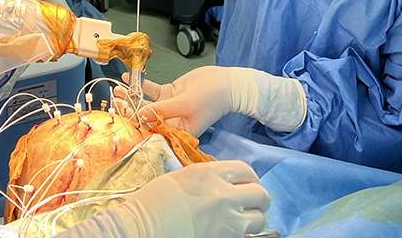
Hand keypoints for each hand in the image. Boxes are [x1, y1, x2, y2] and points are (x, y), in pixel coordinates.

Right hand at [119, 160, 269, 237]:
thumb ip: (207, 179)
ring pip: (258, 219)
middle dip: (258, 200)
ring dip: (252, 220)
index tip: (248, 186)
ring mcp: (227, 219)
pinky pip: (247, 236)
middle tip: (250, 206)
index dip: (250, 179)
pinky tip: (231, 233)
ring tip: (241, 223)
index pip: (246, 170)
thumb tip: (224, 186)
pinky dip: (243, 235)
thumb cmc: (153, 203)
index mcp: (210, 173)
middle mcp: (223, 193)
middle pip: (259, 193)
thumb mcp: (181, 178)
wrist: (142, 227)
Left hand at [127, 66, 307, 136]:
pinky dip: (140, 85)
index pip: (151, 130)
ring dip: (132, 96)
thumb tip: (139, 115)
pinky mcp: (170, 94)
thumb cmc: (213, 97)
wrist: (228, 82)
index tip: (120, 113)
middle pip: (145, 116)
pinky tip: (128, 79)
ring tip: (118, 89)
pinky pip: (152, 91)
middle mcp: (172, 121)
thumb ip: (163, 109)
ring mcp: (170, 107)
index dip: (134, 123)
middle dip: (129, 108)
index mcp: (178, 131)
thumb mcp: (187, 104)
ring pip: (146, 104)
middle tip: (116, 99)